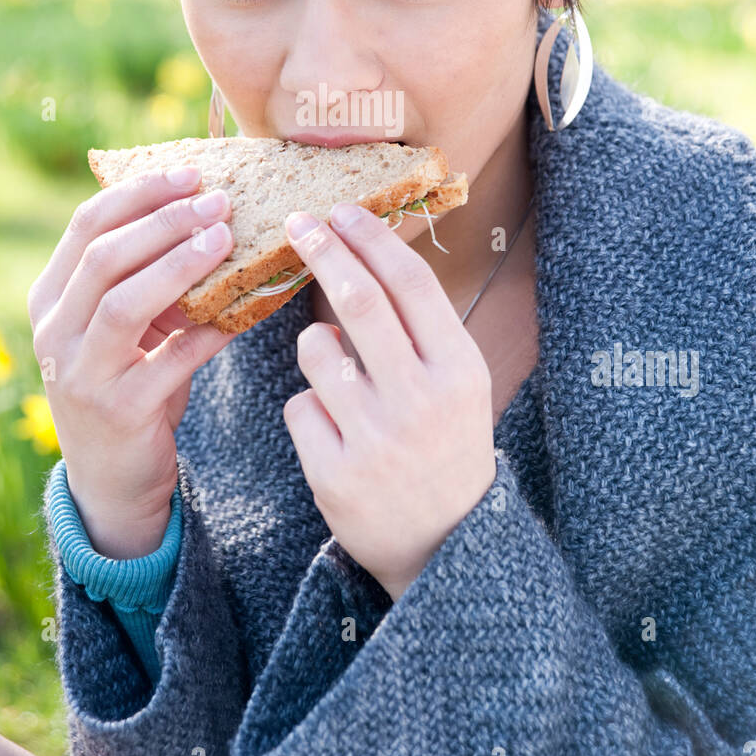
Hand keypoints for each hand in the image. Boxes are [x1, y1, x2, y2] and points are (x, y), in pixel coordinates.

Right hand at [28, 164, 236, 557]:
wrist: (112, 477)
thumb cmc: (128, 381)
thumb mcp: (125, 326)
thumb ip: (146, 276)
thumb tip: (210, 213)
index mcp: (51, 296)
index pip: (87, 225)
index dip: (139, 193)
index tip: (191, 175)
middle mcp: (55, 331)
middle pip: (105, 256)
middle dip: (166, 221)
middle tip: (220, 202)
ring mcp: (81, 373)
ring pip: (125, 303)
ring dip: (179, 265)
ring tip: (225, 239)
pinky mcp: (118, 411)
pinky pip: (169, 361)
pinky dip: (207, 332)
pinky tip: (241, 311)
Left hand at [282, 201, 495, 601]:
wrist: (445, 544)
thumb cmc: (446, 443)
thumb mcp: (458, 382)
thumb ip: (420, 328)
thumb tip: (362, 255)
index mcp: (458, 369)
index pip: (410, 283)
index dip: (370, 238)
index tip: (339, 211)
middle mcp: (421, 400)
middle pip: (359, 301)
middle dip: (323, 251)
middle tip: (297, 223)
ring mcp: (376, 440)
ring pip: (315, 350)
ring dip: (314, 343)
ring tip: (337, 368)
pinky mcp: (335, 475)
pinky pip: (299, 407)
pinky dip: (310, 407)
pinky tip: (336, 431)